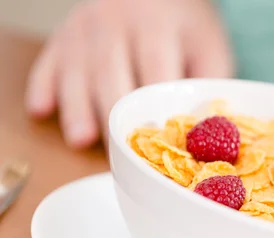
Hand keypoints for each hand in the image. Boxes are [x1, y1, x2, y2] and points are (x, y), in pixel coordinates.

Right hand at [25, 0, 233, 148]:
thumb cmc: (185, 29)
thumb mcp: (208, 49)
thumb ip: (206, 86)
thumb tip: (204, 132)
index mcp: (158, 27)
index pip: (155, 70)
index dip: (154, 109)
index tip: (157, 144)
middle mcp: (118, 22)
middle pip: (111, 74)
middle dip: (114, 117)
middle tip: (119, 154)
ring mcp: (86, 27)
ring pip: (77, 71)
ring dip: (77, 108)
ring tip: (81, 140)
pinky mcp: (64, 35)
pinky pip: (48, 61)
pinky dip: (43, 86)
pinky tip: (42, 111)